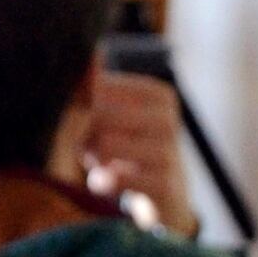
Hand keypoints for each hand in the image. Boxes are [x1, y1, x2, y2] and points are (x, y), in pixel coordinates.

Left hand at [81, 70, 194, 237]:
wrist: (168, 200)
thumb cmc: (136, 152)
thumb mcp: (122, 119)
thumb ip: (100, 91)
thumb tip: (92, 56)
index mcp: (161, 96)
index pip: (105, 85)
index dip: (89, 105)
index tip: (94, 121)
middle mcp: (169, 120)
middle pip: (102, 113)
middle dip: (88, 135)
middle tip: (90, 149)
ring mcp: (169, 153)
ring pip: (106, 145)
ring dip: (94, 159)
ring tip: (100, 166)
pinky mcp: (164, 185)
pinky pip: (114, 178)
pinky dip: (101, 183)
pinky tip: (106, 184)